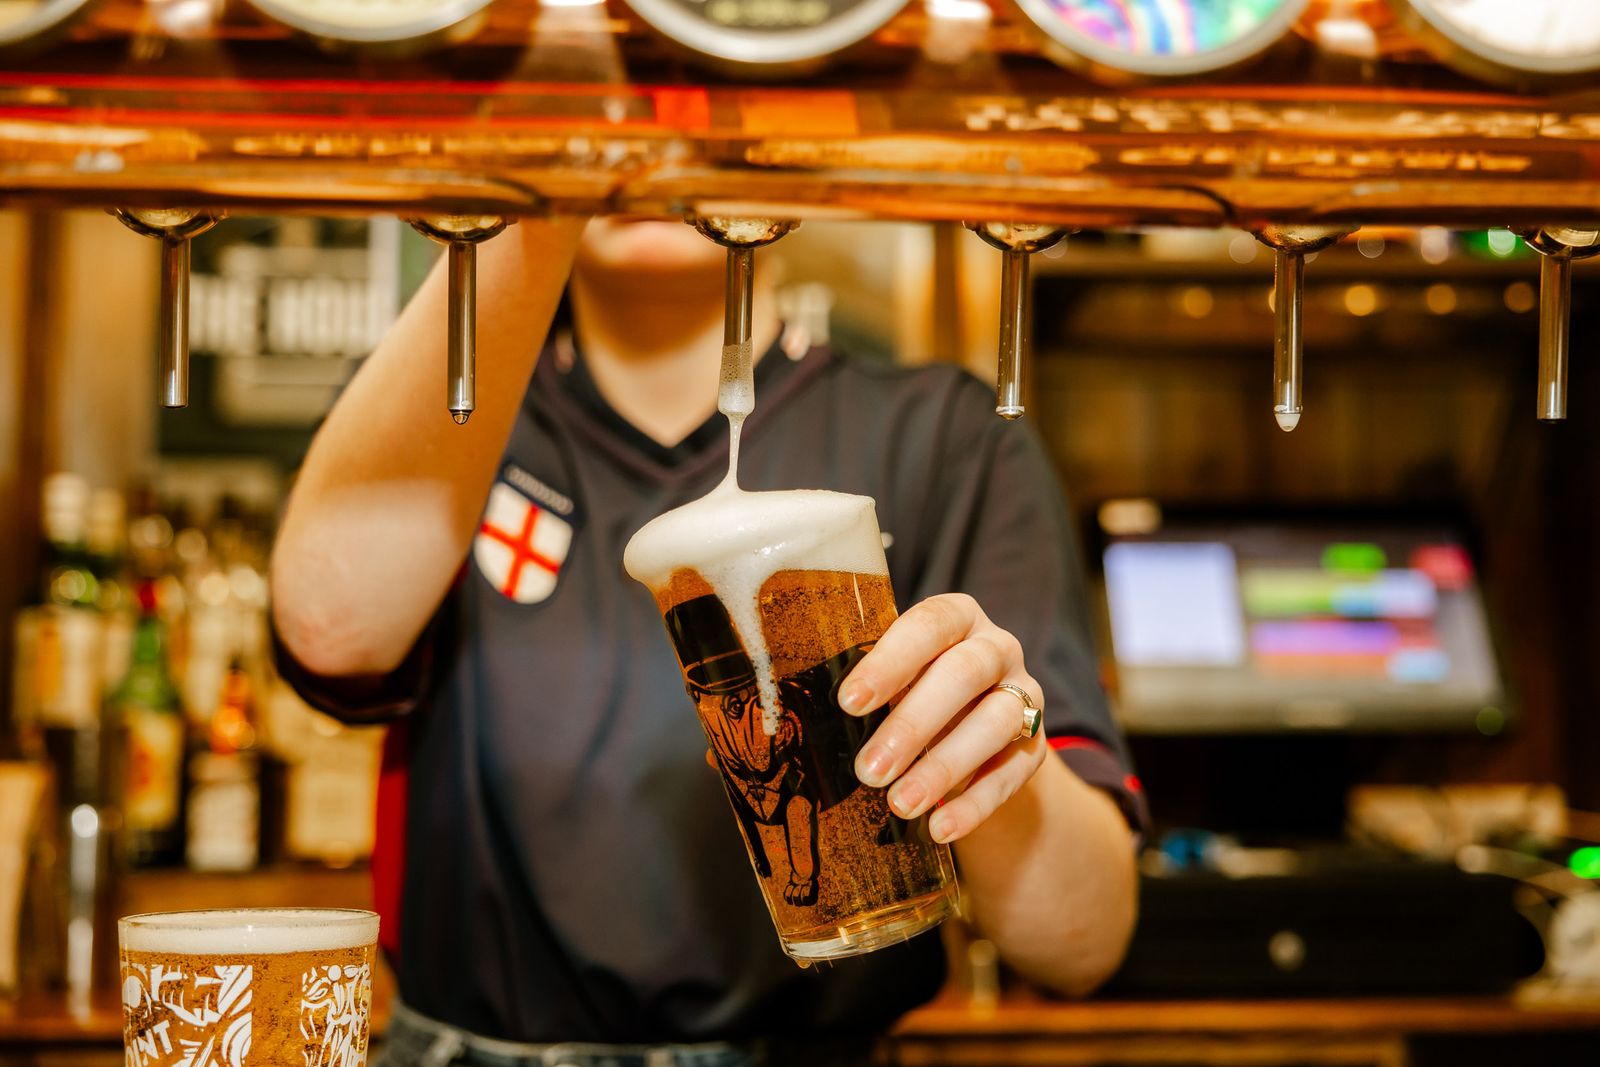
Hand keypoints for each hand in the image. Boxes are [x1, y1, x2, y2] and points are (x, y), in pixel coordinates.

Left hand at [839, 593, 1046, 844]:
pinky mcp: (1035, 745)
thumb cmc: (913, 690)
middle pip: (963, 674)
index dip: (890, 662)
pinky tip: (940, 828)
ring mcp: (1023, 694)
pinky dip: (975, 804)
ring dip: (943, 767)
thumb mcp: (893, 678)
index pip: (928, 625)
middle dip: (913, 724)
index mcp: (956, 617)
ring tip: (899, 804)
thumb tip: (793, 723)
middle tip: (869, 771)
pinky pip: (1012, 773)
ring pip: (995, 723)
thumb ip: (863, 688)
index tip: (849, 703)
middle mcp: (997, 647)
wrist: (970, 726)